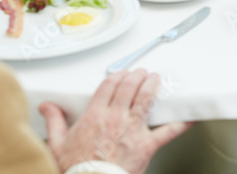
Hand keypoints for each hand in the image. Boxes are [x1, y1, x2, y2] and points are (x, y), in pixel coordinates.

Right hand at [39, 69, 190, 173]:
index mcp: (95, 116)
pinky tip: (189, 115)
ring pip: (146, 99)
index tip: (122, 74)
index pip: (109, 86)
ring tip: (157, 79)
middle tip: (142, 72)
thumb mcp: (57, 144)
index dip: (118, 76)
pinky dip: (180, 122)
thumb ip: (54, 121)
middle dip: (137, 76)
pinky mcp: (146, 145)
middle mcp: (115, 119)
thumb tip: (47, 107)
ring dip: (153, 86)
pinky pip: (167, 131)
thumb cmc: (75, 170)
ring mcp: (132, 131)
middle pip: (129, 87)